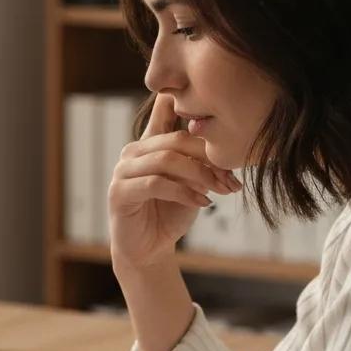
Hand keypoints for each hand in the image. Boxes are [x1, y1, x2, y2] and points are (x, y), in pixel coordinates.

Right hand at [108, 92, 241, 269]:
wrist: (149, 251)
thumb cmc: (171, 215)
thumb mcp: (191, 184)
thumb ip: (200, 163)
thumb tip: (225, 148)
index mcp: (149, 143)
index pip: (164, 109)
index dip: (184, 100)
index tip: (216, 107)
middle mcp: (133, 152)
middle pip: (176, 140)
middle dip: (209, 157)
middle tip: (232, 177)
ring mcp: (122, 171)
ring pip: (166, 160)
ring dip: (200, 175)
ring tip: (221, 190)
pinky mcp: (119, 193)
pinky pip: (156, 185)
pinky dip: (184, 193)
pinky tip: (203, 203)